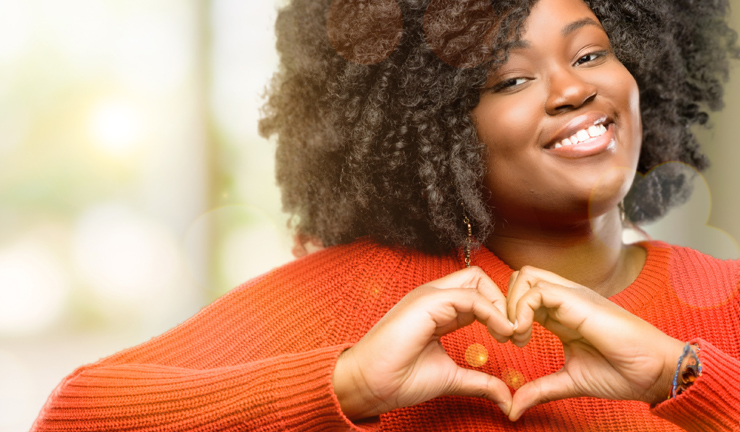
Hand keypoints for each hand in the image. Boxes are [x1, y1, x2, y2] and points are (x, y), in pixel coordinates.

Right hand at [332, 267, 514, 419]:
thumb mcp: (451, 378)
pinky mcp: (426, 302)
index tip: (514, 338)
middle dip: (504, 300)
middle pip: (480, 278)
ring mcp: (429, 296)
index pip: (479, 293)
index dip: (500, 310)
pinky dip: (492, 311)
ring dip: (502, 305)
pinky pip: (469, 296)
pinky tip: (501, 332)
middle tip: (516, 332)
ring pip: (477, 280)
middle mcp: (434, 297)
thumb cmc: (399, 379)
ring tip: (511, 333)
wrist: (369, 385)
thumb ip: (479, 382)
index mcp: (439, 310)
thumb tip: (507, 398)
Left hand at [505, 266, 684, 420]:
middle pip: (519, 278)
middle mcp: (564, 299)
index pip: (523, 295)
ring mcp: (571, 296)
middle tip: (506, 336)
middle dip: (502, 304)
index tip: (509, 343)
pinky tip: (524, 335)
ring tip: (517, 336)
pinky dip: (520, 310)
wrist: (654, 373)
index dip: (507, 314)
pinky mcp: (577, 300)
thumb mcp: (569, 381)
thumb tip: (513, 408)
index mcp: (562, 313)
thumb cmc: (621, 373)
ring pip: (524, 276)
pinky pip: (537, 290)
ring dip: (509, 305)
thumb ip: (540, 389)